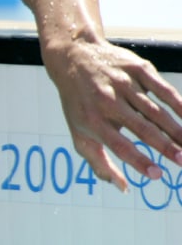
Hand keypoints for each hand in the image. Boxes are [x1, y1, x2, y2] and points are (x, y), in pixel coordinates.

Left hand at [44, 37, 181, 191]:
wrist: (73, 56)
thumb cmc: (79, 103)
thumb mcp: (79, 132)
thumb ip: (98, 163)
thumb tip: (122, 188)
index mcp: (92, 120)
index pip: (119, 145)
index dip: (138, 161)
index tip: (157, 175)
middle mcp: (107, 101)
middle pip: (142, 128)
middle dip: (165, 147)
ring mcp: (123, 84)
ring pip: (155, 111)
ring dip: (176, 129)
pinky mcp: (137, 69)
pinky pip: (162, 89)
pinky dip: (178, 103)